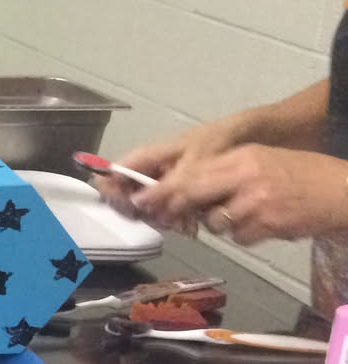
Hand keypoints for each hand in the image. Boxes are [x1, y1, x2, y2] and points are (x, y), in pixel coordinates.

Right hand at [95, 119, 240, 215]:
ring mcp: (166, 182)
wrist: (251, 137)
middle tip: (163, 221)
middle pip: (128, 194)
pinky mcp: (181, 193)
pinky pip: (169, 210)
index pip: (114, 172)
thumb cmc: (219, 142)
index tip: (127, 207)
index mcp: (148, 156)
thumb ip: (167, 184)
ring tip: (183, 225)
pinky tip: (191, 226)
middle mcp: (152, 169)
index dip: (111, 191)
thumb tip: (137, 202)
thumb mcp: (194, 163)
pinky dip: (177, 219)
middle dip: (142, 211)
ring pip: (149, 206)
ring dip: (162, 218)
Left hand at [131, 144, 347, 244]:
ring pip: (215, 222)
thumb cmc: (302, 175)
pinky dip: (246, 236)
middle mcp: (246, 175)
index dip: (164, 190)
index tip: (141, 200)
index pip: (192, 173)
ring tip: (248, 214)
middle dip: (175, 208)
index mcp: (242, 157)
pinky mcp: (267, 224)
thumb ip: (225, 174)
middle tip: (165, 217)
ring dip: (222, 224)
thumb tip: (183, 193)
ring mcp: (256, 200)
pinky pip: (238, 237)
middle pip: (192, 194)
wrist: (342, 192)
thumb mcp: (262, 162)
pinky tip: (265, 225)